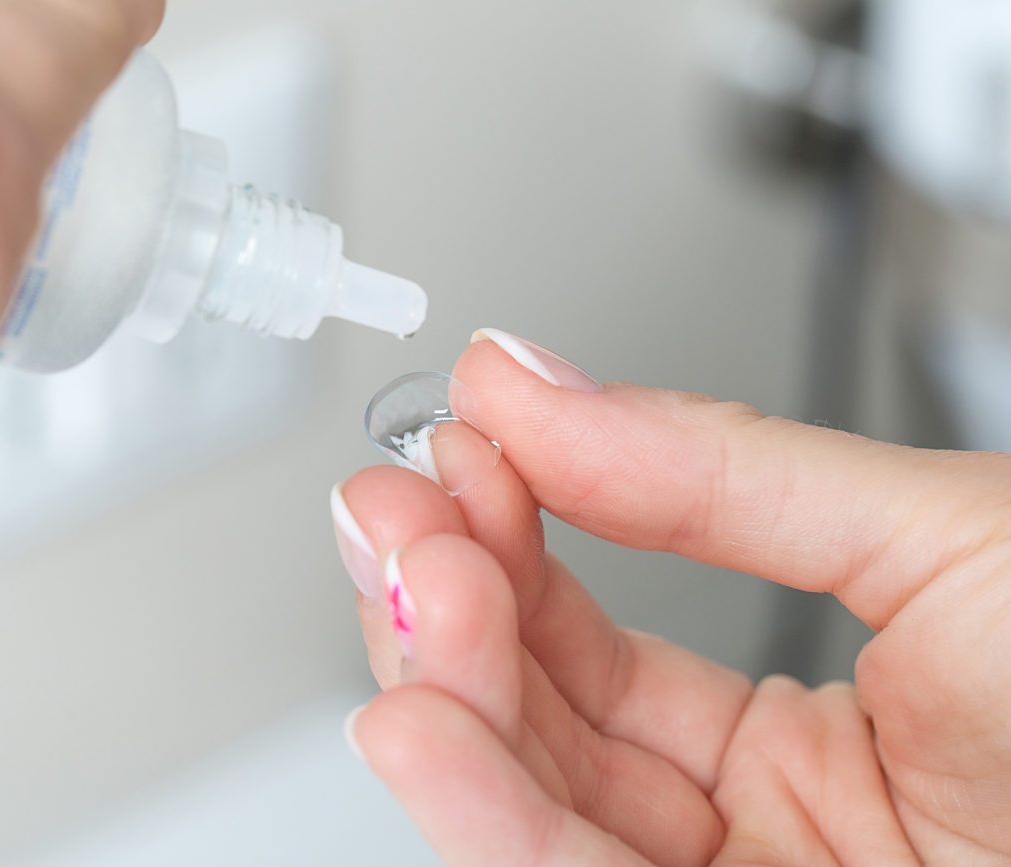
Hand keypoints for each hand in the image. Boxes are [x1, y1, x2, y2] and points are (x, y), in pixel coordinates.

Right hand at [333, 330, 1010, 864]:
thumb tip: (532, 383)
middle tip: (400, 507)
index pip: (591, 631)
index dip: (511, 531)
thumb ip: (718, 470)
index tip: (460, 438)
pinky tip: (419, 722)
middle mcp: (742, 833)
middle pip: (535, 721)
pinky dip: (483, 812)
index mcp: (804, 733)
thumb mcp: (942, 541)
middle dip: (448, 602)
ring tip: (403, 587)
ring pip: (530, 807)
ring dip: (441, 693)